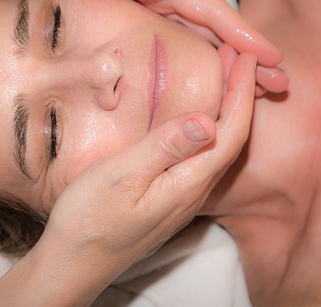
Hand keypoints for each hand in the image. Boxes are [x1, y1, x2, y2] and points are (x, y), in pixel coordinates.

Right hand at [0, 54, 256, 305]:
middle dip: (240, 95)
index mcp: (188, 183)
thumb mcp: (124, 176)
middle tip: (239, 57)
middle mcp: (193, 191)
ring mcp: (181, 197)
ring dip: (226, 110)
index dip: (242, 92)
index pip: (231, 132)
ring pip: (217, 148)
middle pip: (231, 138)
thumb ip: (165, 148)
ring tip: (224, 78)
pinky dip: (207, 127)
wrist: (74, 263)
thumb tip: (208, 121)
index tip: (246, 57)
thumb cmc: (91, 221)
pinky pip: (201, 157)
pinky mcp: (168, 198)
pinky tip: (196, 118)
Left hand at [11, 0, 287, 95]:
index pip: (211, 13)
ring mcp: (156, 7)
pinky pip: (176, 42)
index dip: (242, 36)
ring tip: (256, 90)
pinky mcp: (140, 15)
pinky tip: (206, 77)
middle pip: (215, 30)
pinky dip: (197, 59)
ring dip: (229, 63)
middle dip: (248, 57)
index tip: (272, 58)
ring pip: (201, 39)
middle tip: (280, 85)